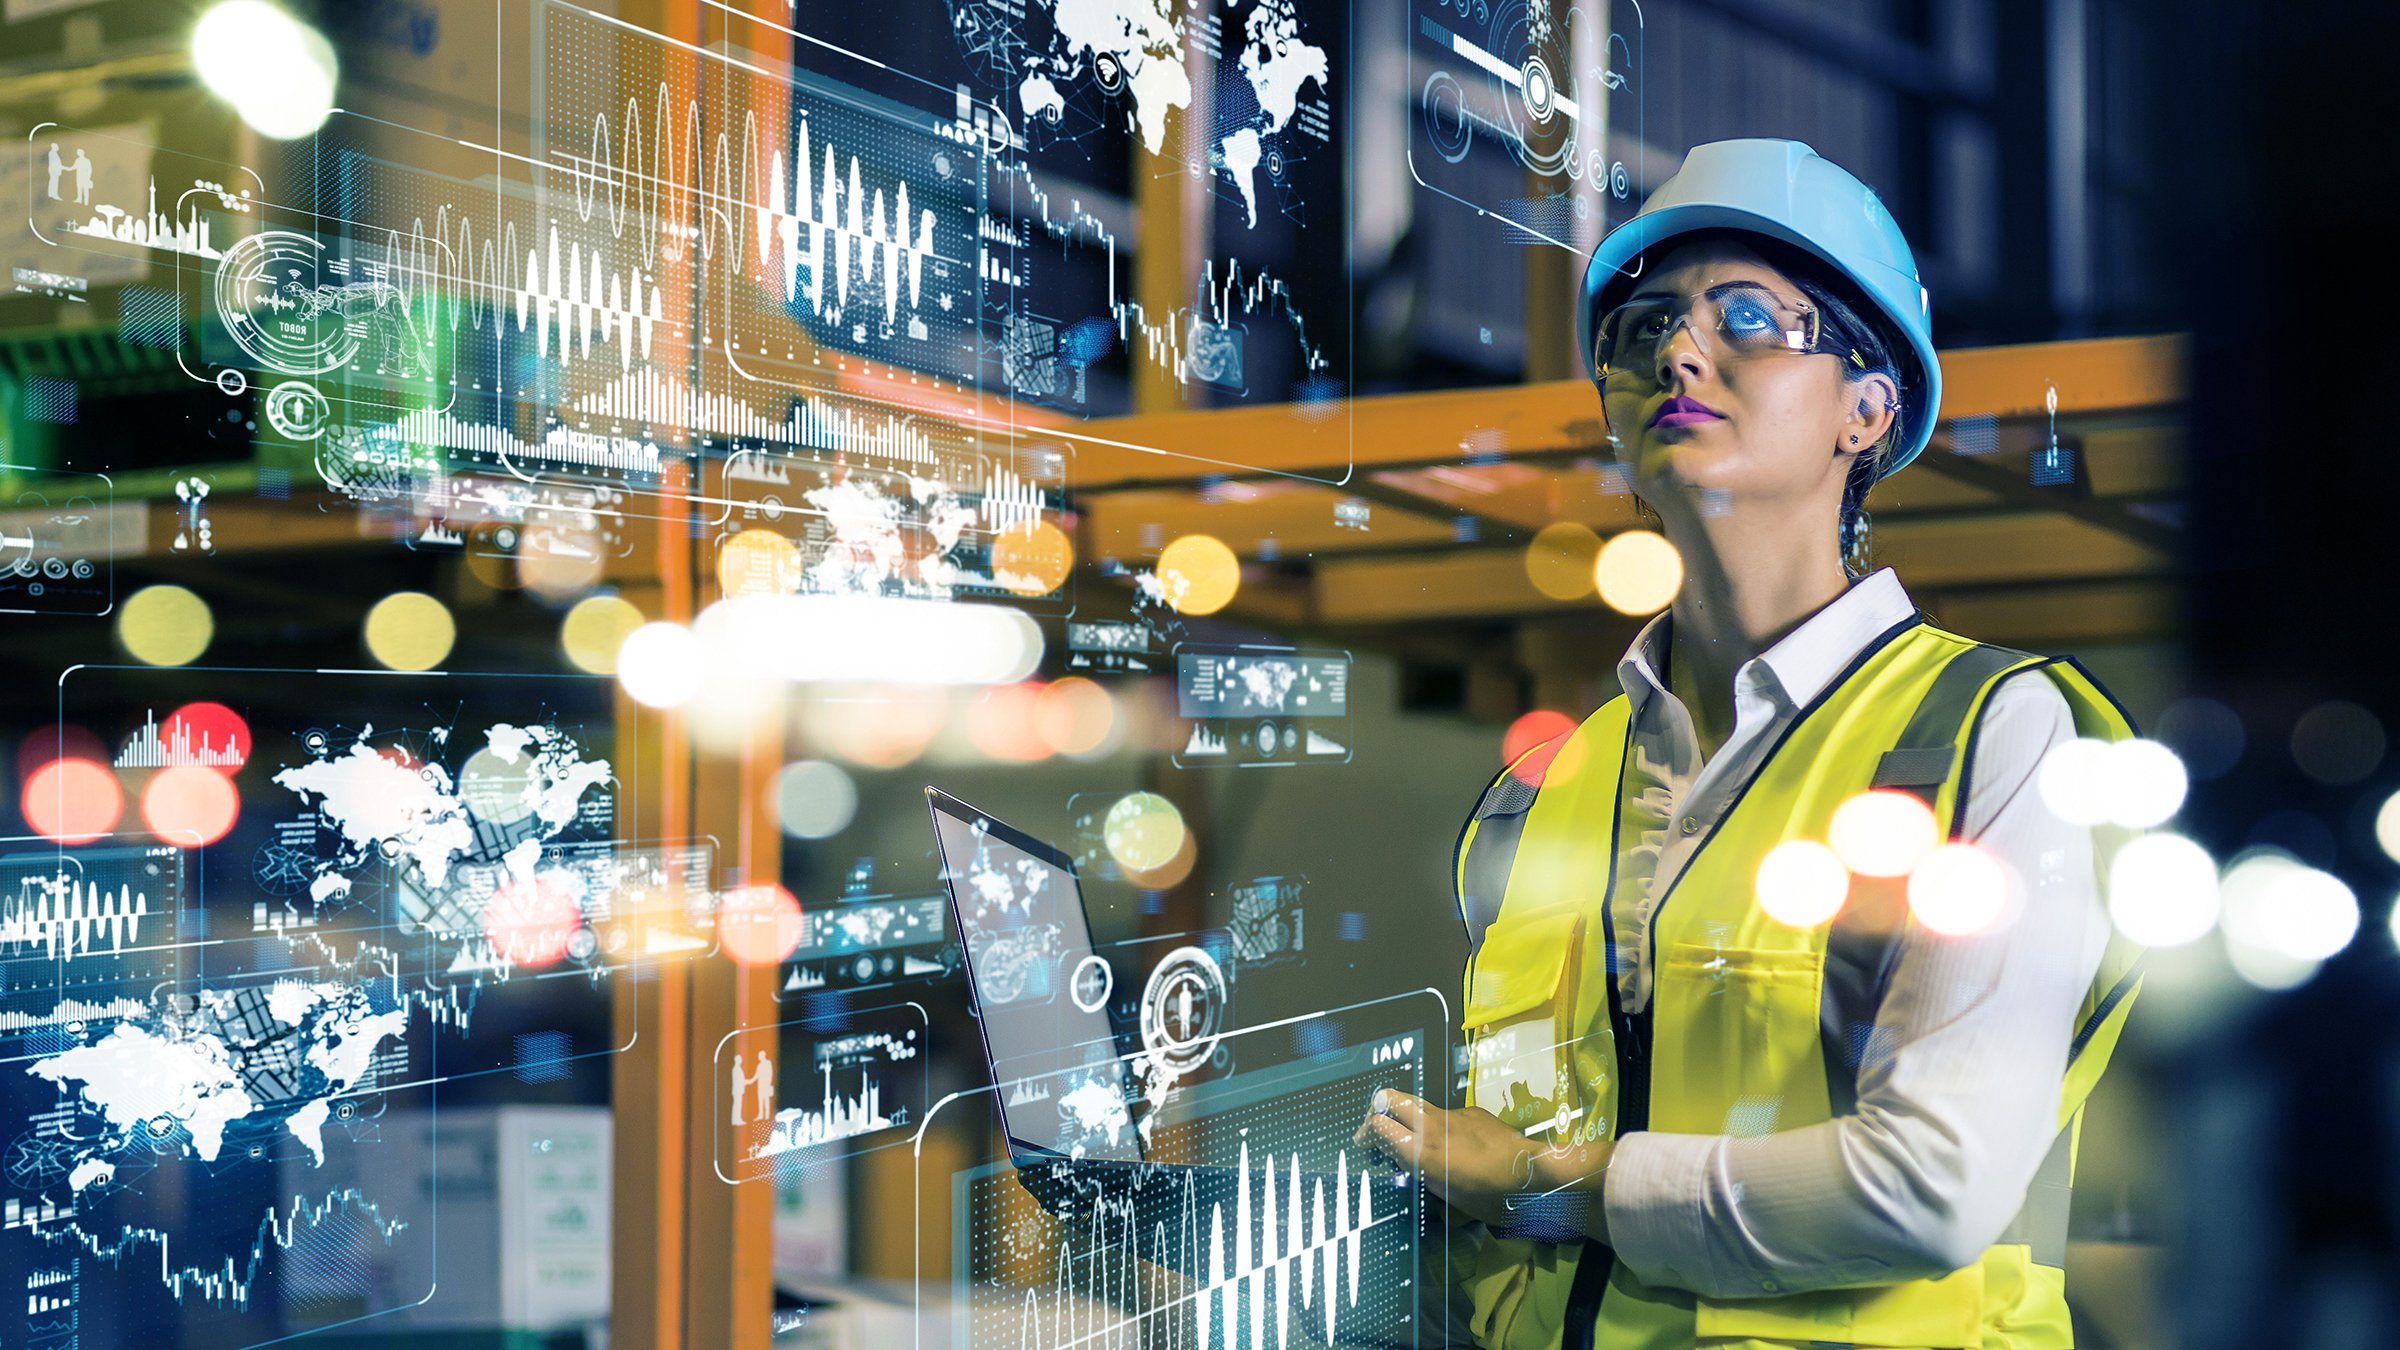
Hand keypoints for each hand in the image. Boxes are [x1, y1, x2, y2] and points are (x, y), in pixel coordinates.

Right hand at [1353, 1089, 1537, 1225]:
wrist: (1532, 1173)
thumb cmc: (1492, 1197)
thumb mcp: (1452, 1204)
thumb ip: (1426, 1186)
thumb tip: (1418, 1183)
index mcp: (1422, 1152)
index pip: (1377, 1125)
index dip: (1366, 1134)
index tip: (1366, 1146)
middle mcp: (1431, 1126)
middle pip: (1389, 1098)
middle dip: (1376, 1111)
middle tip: (1377, 1131)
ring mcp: (1452, 1115)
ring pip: (1417, 1103)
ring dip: (1406, 1117)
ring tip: (1414, 1140)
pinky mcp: (1470, 1112)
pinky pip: (1445, 1114)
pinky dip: (1439, 1126)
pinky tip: (1455, 1146)